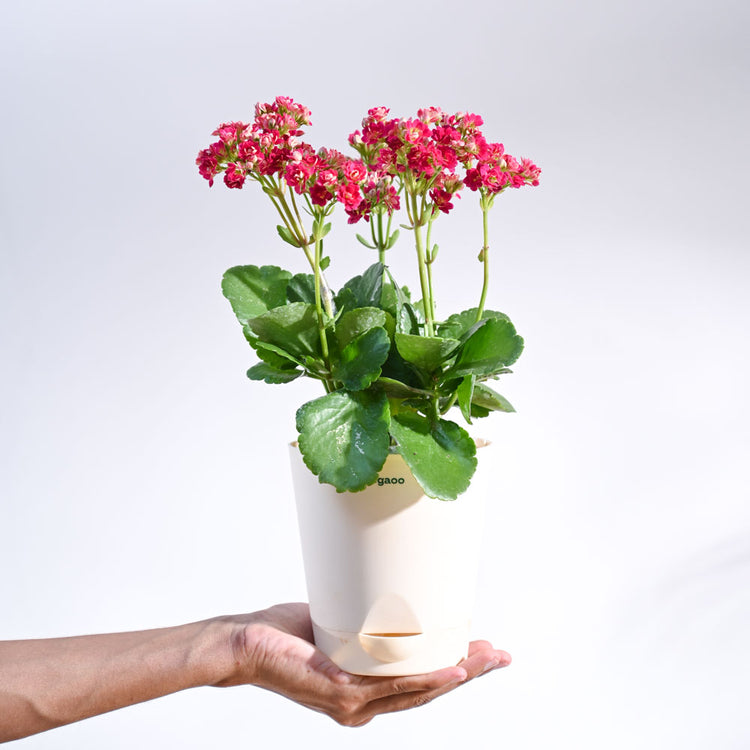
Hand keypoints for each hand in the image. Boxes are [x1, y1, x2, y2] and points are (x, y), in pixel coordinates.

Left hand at [216, 602, 510, 726]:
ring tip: (485, 659)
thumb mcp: (336, 623)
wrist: (244, 642)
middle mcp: (363, 703)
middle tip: (501, 655)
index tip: (483, 653)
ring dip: (456, 675)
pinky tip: (449, 671)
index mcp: (365, 690)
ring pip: (417, 690)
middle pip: (427, 690)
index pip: (419, 683)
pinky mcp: (339, 689)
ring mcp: (352, 701)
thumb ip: (364, 618)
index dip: (454, 671)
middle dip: (468, 672)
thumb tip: (389, 585)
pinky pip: (391, 686)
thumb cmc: (285, 634)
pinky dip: (425, 679)